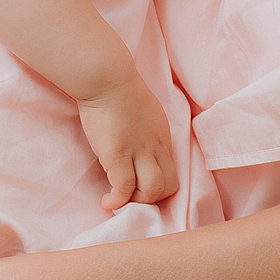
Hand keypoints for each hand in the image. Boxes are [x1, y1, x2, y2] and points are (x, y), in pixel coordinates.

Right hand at [76, 83, 178, 211]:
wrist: (107, 77)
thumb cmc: (118, 86)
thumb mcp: (143, 108)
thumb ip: (143, 126)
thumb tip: (133, 137)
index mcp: (162, 135)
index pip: (173, 171)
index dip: (159, 186)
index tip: (141, 187)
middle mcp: (155, 146)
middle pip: (169, 185)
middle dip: (152, 198)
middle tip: (132, 197)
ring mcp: (138, 152)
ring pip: (151, 190)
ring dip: (136, 202)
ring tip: (119, 200)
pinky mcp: (118, 155)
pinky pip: (123, 188)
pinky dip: (116, 201)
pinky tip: (106, 202)